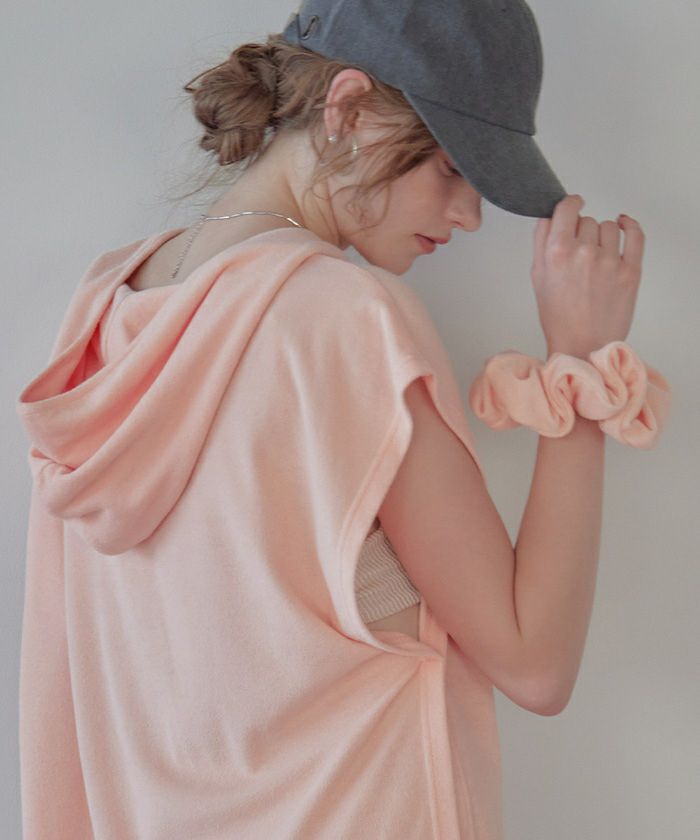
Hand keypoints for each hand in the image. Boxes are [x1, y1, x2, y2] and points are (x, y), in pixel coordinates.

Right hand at [531, 195, 644, 357]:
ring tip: (596, 257)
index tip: (573, 205)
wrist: (582, 345)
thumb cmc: (558, 316)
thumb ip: (541, 241)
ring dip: (601, 236)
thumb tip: (550, 215)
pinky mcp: (630, 270)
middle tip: (578, 254)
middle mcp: (583, 252)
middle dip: (582, 232)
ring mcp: (610, 261)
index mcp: (557, 252)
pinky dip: (629, 225)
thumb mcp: (537, 276)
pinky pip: (634, 234)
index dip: (569, 204)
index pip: (566, 208)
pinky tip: (623, 224)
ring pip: (607, 227)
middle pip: (586, 220)